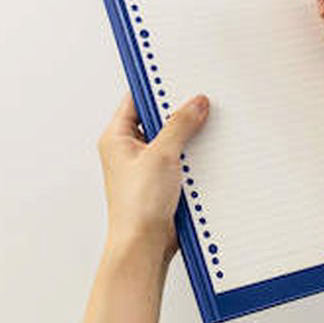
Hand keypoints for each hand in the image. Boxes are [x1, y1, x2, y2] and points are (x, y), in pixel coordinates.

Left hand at [97, 91, 209, 265]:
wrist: (144, 246)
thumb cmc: (136, 207)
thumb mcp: (161, 155)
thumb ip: (179, 125)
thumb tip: (195, 103)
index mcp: (116, 137)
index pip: (136, 99)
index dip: (156, 87)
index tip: (178, 77)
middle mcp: (129, 150)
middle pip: (157, 118)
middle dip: (179, 113)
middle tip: (198, 103)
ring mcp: (147, 166)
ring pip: (172, 139)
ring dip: (188, 137)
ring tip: (204, 130)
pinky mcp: (163, 181)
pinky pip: (181, 159)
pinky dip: (193, 156)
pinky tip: (206, 155)